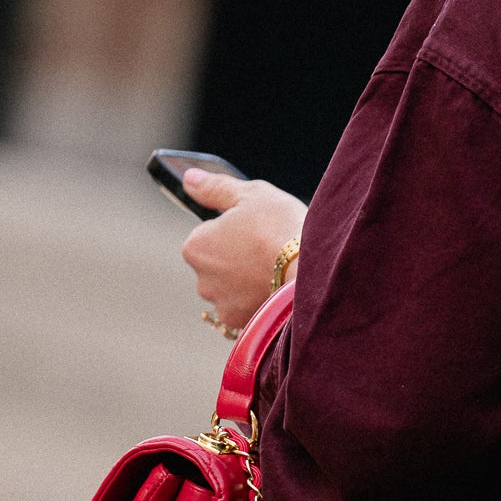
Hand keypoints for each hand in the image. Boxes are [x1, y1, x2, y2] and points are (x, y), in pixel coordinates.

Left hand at [180, 171, 307, 331]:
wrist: (312, 270)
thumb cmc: (281, 228)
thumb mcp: (250, 194)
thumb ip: (215, 187)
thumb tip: (189, 178)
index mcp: (196, 245)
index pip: (208, 235)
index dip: (233, 230)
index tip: (255, 229)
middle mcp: (201, 279)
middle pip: (217, 264)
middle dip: (236, 258)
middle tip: (267, 248)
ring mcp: (221, 304)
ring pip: (231, 288)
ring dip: (246, 281)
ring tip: (275, 270)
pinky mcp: (241, 321)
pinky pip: (245, 307)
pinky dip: (257, 299)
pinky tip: (275, 288)